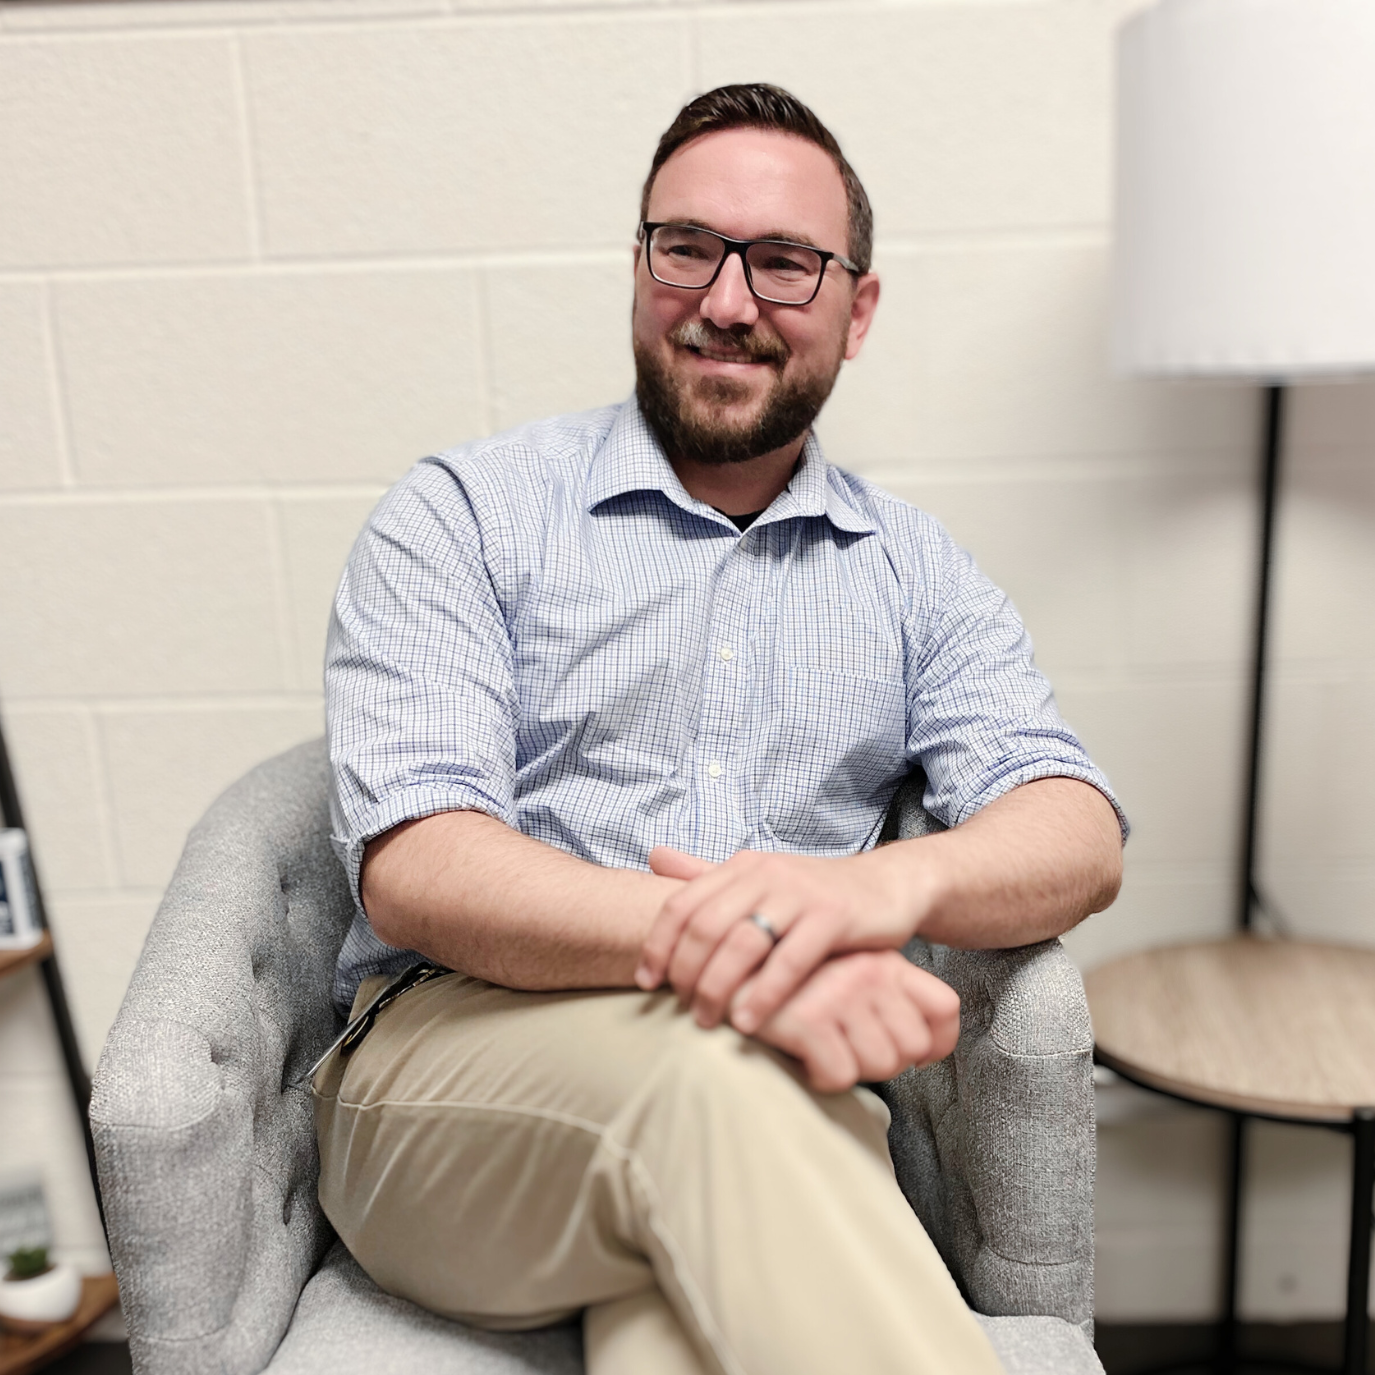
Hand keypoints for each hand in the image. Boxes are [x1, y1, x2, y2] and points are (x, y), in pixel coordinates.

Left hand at [637, 845, 931, 1034]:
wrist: (888, 886)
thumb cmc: (815, 894)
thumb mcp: (761, 879)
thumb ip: (707, 874)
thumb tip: (653, 856)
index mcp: (742, 866)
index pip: (682, 903)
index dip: (658, 945)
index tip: (647, 982)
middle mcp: (766, 873)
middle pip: (706, 926)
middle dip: (686, 972)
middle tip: (680, 1008)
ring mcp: (800, 893)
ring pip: (743, 942)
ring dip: (718, 987)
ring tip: (708, 1021)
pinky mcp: (834, 916)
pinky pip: (790, 960)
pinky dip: (764, 994)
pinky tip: (749, 1021)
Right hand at [753, 950, 959, 1092]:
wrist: (728, 961)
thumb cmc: (793, 979)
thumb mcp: (851, 973)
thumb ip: (890, 999)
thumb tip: (928, 1053)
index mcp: (884, 960)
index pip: (945, 1007)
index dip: (938, 1042)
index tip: (918, 1057)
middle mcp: (869, 971)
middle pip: (913, 1046)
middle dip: (883, 1061)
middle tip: (848, 1049)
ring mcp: (840, 993)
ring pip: (881, 1064)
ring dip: (851, 1069)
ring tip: (823, 1049)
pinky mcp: (808, 1017)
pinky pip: (841, 1074)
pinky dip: (822, 1077)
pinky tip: (804, 1057)